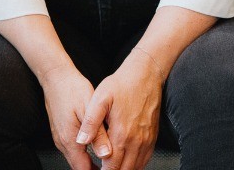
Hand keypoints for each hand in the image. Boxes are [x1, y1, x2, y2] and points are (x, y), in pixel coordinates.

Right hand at [41, 64, 111, 169]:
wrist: (56, 76)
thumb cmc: (72, 88)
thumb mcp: (89, 108)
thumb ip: (98, 132)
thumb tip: (106, 154)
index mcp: (69, 140)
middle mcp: (62, 143)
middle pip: (80, 166)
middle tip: (113, 166)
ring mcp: (60, 138)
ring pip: (77, 158)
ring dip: (91, 162)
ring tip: (109, 159)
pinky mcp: (62, 132)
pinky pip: (74, 149)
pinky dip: (86, 152)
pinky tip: (97, 145)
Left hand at [77, 49, 164, 169]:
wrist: (146, 74)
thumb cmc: (122, 84)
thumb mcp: (100, 98)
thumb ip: (90, 122)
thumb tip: (81, 141)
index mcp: (121, 135)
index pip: (111, 168)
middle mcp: (136, 141)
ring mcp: (146, 140)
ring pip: (136, 168)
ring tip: (111, 168)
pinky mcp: (152, 136)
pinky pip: (145, 160)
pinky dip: (135, 165)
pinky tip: (127, 163)